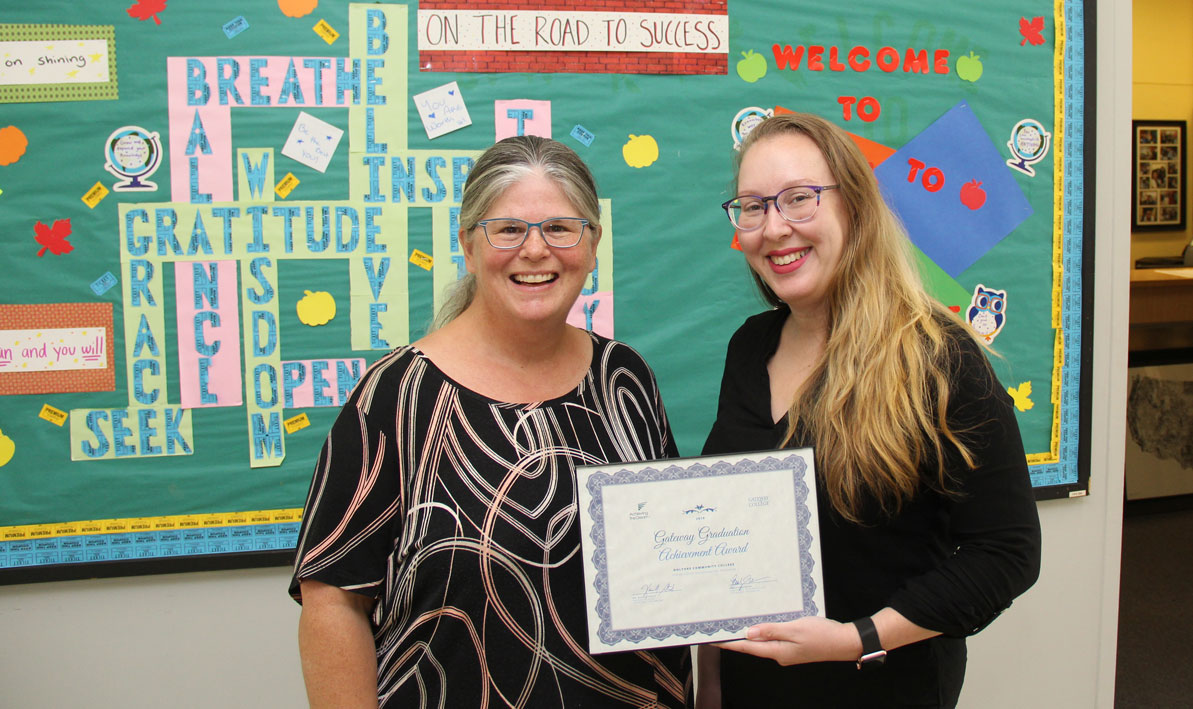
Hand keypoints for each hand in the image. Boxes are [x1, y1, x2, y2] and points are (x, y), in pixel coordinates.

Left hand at [715, 616, 860, 665]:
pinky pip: (774, 637)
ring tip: (736, 622)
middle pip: (753, 645)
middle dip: (737, 636)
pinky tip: (762, 622)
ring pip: (764, 640)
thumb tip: (748, 633)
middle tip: (720, 626)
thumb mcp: (795, 629)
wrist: (845, 642)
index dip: (729, 642)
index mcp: (778, 651)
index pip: (747, 646)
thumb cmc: (822, 635)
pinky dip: (766, 630)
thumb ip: (771, 630)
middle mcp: (780, 653)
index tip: (713, 638)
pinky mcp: (794, 645)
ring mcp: (787, 651)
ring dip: (751, 632)